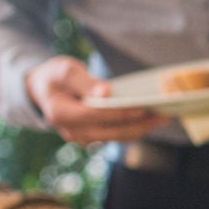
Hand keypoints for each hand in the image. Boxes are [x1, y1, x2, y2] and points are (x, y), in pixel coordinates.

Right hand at [24, 56, 167, 144]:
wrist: (43, 90)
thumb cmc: (55, 76)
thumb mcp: (66, 71)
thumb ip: (85, 82)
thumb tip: (107, 93)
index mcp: (61, 114)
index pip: (96, 115)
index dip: (120, 113)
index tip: (144, 107)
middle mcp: (72, 131)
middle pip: (112, 131)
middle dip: (140, 124)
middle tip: (166, 115)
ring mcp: (82, 137)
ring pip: (117, 137)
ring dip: (142, 128)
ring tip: (164, 117)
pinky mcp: (93, 137)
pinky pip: (117, 135)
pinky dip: (135, 128)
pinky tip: (152, 118)